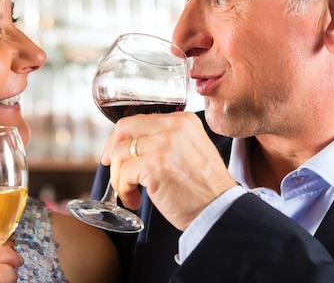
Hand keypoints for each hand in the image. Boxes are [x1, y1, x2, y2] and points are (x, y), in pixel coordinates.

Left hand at [101, 111, 236, 230]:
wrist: (220, 212)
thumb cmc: (204, 189)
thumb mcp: (191, 150)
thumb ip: (166, 140)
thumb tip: (130, 144)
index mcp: (183, 121)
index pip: (138, 120)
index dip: (121, 139)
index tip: (116, 155)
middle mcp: (174, 127)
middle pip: (124, 129)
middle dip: (113, 151)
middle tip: (116, 172)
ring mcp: (164, 145)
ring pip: (120, 153)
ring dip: (119, 177)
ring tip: (131, 193)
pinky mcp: (155, 165)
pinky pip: (124, 174)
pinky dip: (124, 190)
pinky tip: (135, 200)